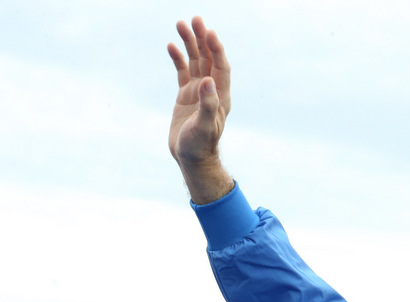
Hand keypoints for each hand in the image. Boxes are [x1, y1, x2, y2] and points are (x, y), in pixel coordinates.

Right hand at [167, 17, 233, 202]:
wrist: (191, 158)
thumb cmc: (200, 146)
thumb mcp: (205, 127)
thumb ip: (208, 105)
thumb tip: (207, 81)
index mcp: (220, 96)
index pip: (220, 67)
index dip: (216, 50)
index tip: (209, 32)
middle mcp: (211, 91)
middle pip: (208, 59)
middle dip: (203, 39)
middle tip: (195, 19)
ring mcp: (198, 92)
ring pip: (195, 62)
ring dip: (190, 44)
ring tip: (181, 24)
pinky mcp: (186, 96)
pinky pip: (182, 72)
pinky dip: (178, 58)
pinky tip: (172, 46)